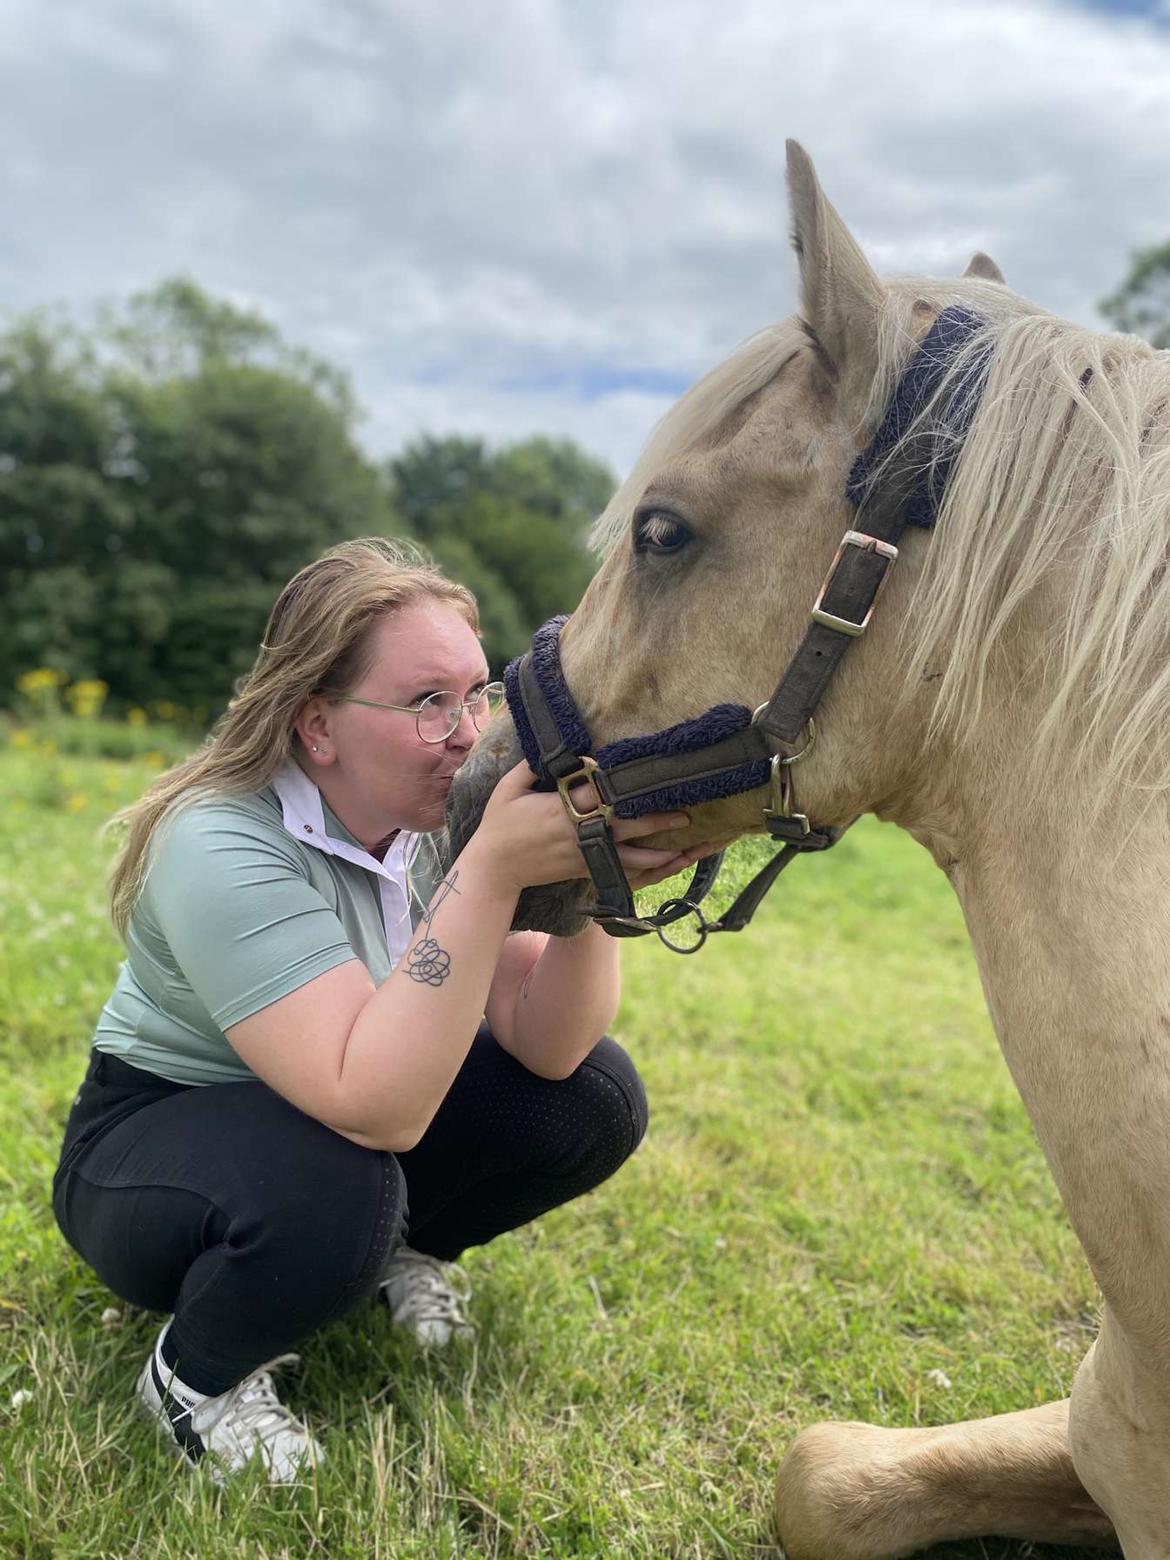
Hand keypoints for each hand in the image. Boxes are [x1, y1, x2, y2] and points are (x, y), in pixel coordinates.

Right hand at [470, 761, 727, 893]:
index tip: (652, 780)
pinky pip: (618, 871)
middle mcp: (576, 833)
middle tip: (685, 815)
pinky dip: (641, 871)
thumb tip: (551, 748)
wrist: (494, 868)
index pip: (601, 796)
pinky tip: (662, 867)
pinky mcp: (582, 870)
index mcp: (560, 809)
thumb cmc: (499, 824)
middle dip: (656, 822)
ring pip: (627, 857)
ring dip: (657, 855)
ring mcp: (582, 855)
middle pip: (624, 827)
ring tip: (685, 850)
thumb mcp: (507, 788)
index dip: (627, 790)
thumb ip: (529, 766)